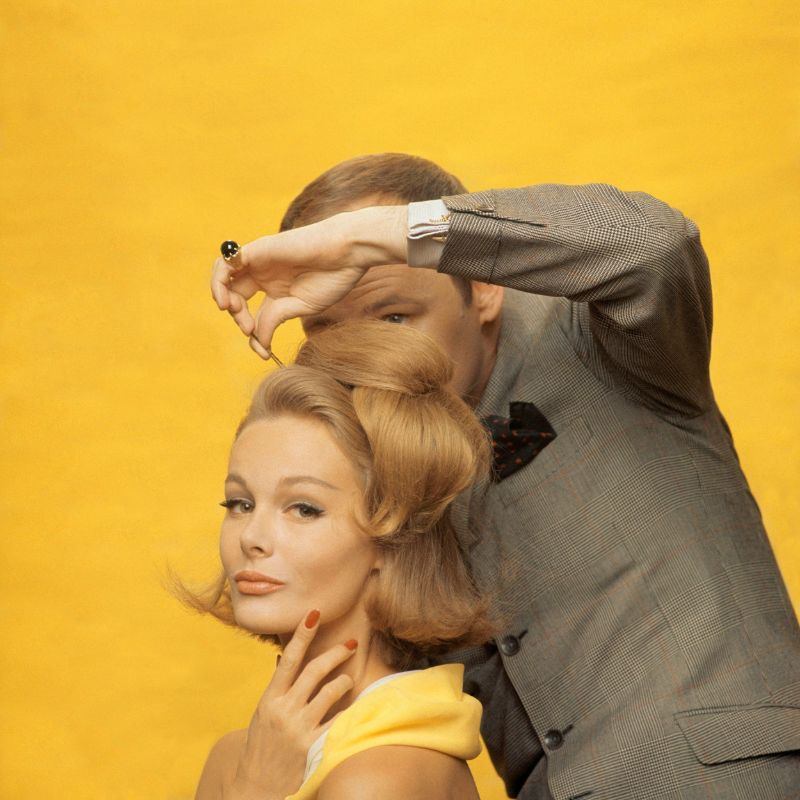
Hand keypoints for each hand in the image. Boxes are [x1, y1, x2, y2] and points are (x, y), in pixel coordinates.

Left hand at [210, 205, 407, 358]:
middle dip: (237, 317)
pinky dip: (219, 280)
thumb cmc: (332, 277)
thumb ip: (275, 319)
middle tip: (250, 329)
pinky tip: (226, 300)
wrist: (347, 253)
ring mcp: (258, 261)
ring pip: (224, 277)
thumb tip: (257, 342)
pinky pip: (226, 262)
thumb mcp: (300, 307)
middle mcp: (263, 274)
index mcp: (275, 289)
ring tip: (231, 311)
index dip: (253, 333)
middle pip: (234, 296)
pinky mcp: (257, 249)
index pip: (251, 312)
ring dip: (221, 296)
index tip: (264, 352)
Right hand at [226, 609, 358, 799]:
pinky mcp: (315, 747)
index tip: (314, 613)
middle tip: (352, 643)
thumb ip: (278, 686)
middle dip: (337, 652)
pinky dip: (351, 710)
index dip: (302, 634)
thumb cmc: (262, 746)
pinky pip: (340, 720)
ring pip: (332, 691)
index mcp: (270, 698)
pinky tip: (359, 706)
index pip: (289, 658)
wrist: (256, 788)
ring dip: (345, 680)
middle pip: (315, 669)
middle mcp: (285, 710)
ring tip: (349, 679)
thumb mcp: (263, 713)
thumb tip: (285, 656)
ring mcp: (300, 728)